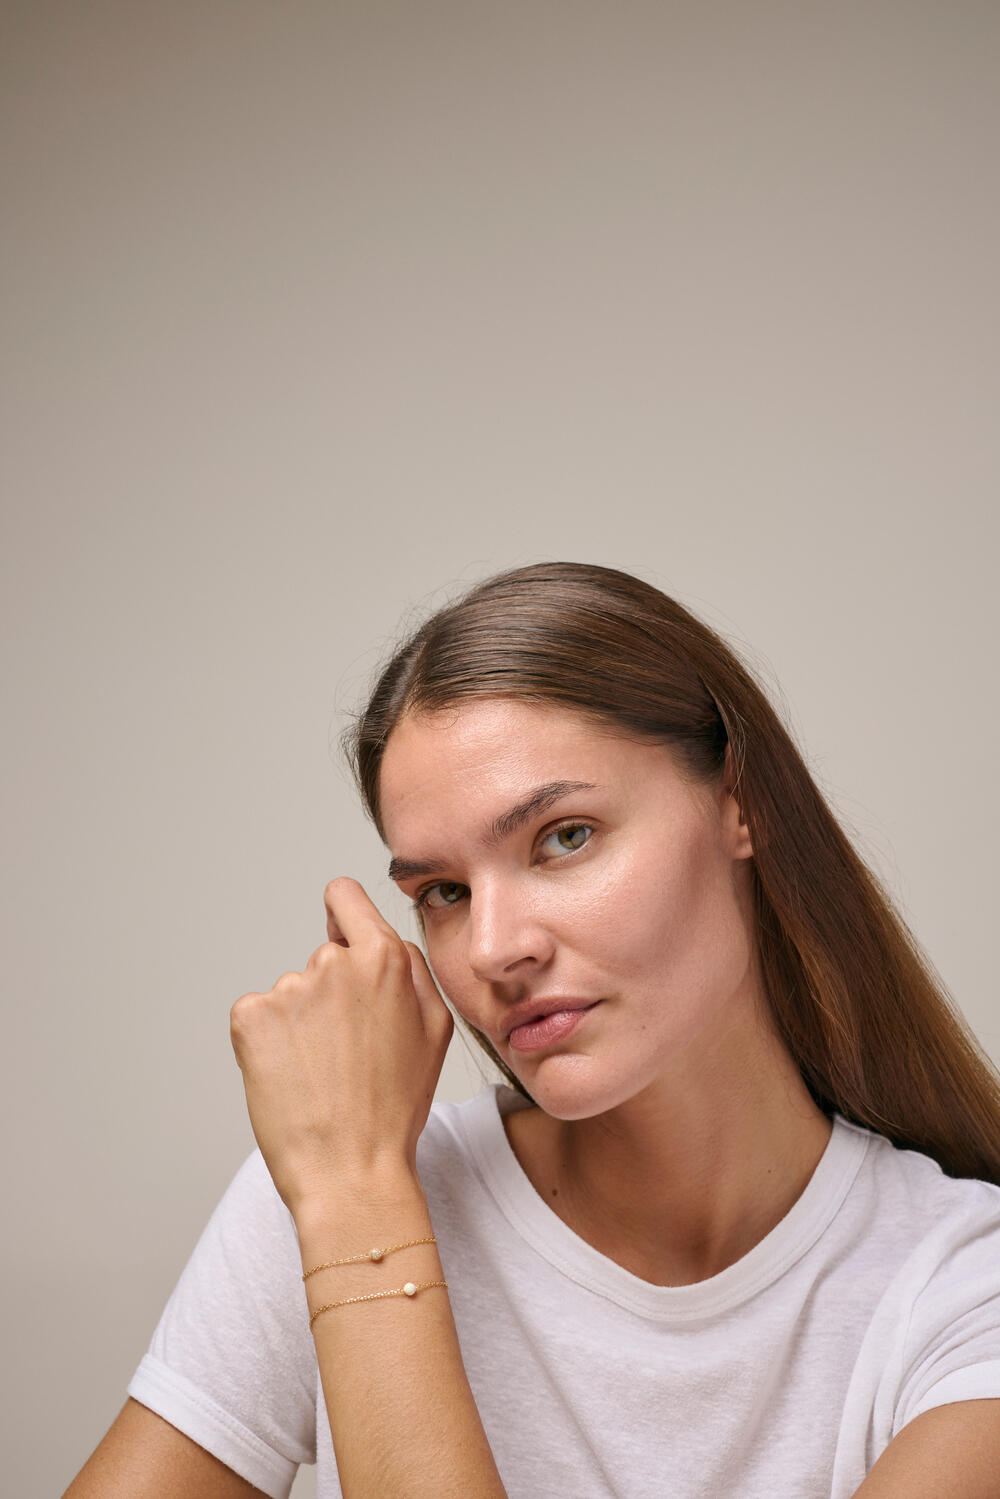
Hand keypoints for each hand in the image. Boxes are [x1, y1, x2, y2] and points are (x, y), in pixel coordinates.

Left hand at [229, 878, 453, 1217]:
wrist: (349, 1171)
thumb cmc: (394, 1108)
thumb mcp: (435, 1031)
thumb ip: (412, 972)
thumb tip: (383, 942)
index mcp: (384, 959)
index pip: (345, 896)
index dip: (343, 915)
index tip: (341, 935)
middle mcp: (333, 963)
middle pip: (325, 958)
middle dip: (333, 995)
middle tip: (348, 1053)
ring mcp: (288, 989)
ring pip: (293, 995)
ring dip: (301, 1026)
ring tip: (322, 1076)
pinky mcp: (250, 1018)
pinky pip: (258, 1017)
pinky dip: (268, 1044)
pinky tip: (291, 1079)